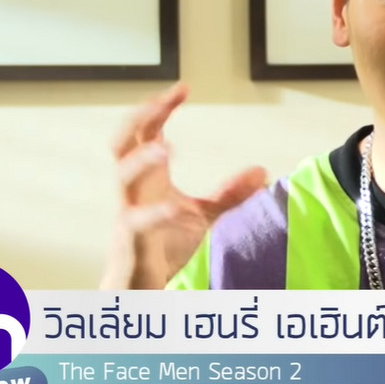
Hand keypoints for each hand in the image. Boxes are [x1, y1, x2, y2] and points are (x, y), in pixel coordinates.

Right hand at [103, 82, 266, 289]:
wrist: (146, 294)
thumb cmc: (168, 250)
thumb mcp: (208, 217)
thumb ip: (231, 194)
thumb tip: (262, 170)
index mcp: (150, 181)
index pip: (147, 133)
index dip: (159, 108)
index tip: (183, 89)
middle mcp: (134, 193)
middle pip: (123, 144)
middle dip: (139, 119)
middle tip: (161, 103)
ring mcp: (128, 217)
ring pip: (122, 179)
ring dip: (141, 161)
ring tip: (166, 149)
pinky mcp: (131, 245)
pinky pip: (136, 224)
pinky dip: (155, 215)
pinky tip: (174, 208)